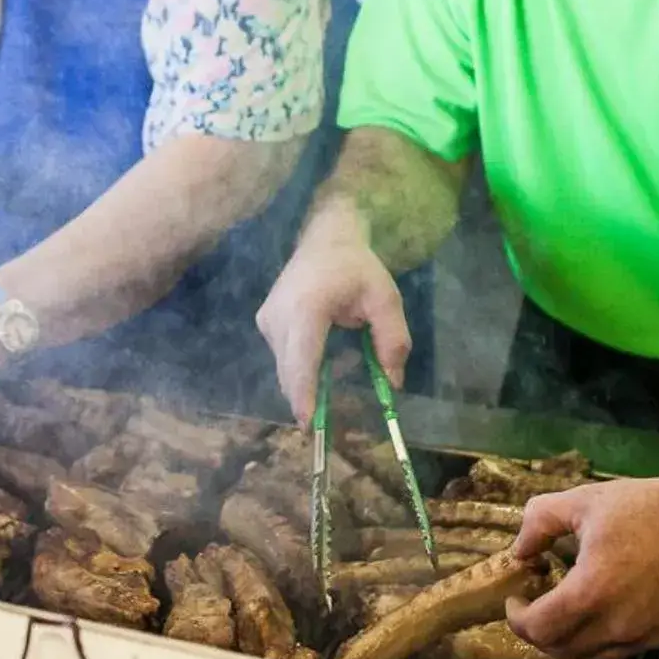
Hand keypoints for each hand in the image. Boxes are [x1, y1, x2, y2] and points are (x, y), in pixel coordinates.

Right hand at [255, 215, 408, 424]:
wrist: (325, 236)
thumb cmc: (357, 267)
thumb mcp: (385, 298)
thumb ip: (393, 339)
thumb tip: (394, 383)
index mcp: (307, 308)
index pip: (302, 359)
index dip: (304, 393)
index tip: (308, 422)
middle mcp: (278, 316)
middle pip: (290, 371)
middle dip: (308, 397)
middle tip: (327, 420)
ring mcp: (267, 320)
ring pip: (286, 367)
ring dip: (310, 379)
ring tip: (339, 356)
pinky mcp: (265, 323)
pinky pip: (283, 357)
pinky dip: (303, 366)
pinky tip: (326, 348)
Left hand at [504, 474, 658, 658]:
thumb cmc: (649, 507)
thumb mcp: (584, 501)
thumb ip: (539, 522)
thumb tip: (519, 551)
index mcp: (592, 591)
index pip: (539, 628)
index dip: (518, 618)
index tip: (515, 598)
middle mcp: (617, 624)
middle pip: (560, 650)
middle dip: (536, 632)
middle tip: (532, 605)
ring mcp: (642, 635)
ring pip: (588, 657)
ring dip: (565, 640)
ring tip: (560, 610)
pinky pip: (616, 652)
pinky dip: (594, 642)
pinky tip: (594, 614)